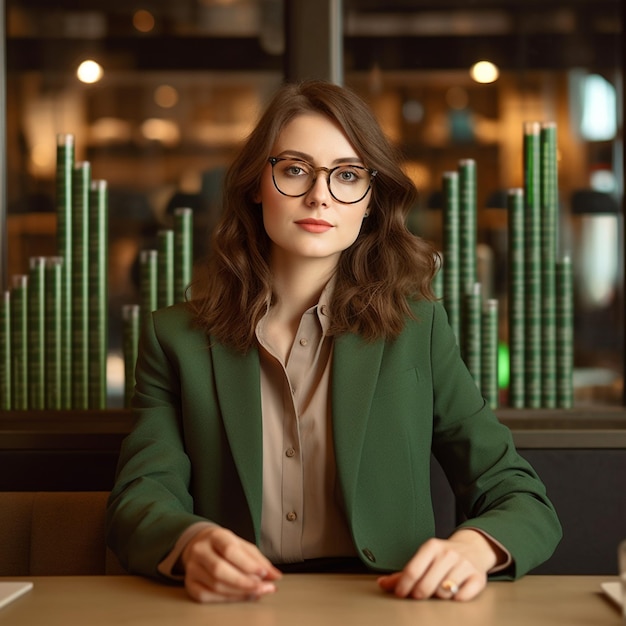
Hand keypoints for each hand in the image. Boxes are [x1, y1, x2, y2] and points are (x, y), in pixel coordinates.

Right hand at [181, 526, 281, 602]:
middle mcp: (200, 550)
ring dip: (239, 593)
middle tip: (264, 588)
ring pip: (215, 585)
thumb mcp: (242, 545)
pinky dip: (227, 599)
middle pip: (220, 570)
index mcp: (215, 536)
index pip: (230, 550)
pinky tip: (240, 596)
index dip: (248, 564)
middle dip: (245, 583)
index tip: (264, 573)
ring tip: (257, 593)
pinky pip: (207, 596)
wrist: (200, 544)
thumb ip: (259, 560)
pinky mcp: (189, 583)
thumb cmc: (224, 545)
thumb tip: (275, 576)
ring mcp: (192, 568)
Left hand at [377, 529, 502, 600]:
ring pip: (444, 593)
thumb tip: (382, 583)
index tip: (400, 593)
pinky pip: (463, 597)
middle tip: (419, 595)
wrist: (473, 547)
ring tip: (439, 589)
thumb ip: (403, 572)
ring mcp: (464, 565)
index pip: (412, 570)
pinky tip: (455, 591)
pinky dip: (457, 599)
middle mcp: (449, 554)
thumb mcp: (424, 558)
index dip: (403, 586)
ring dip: (438, 597)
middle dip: (420, 594)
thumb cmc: (443, 556)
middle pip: (427, 585)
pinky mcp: (478, 577)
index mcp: (432, 547)